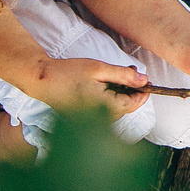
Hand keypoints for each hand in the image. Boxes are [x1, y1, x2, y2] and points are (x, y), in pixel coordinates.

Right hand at [33, 56, 149, 118]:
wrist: (42, 81)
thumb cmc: (68, 73)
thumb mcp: (99, 69)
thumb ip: (123, 75)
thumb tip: (144, 81)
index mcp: (105, 107)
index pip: (134, 104)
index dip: (143, 92)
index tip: (146, 81)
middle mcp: (100, 119)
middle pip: (126, 108)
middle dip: (132, 91)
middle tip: (131, 73)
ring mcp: (92, 121)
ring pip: (116, 110)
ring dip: (121, 94)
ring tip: (116, 76)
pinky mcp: (86, 119)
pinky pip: (105, 111)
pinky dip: (110, 99)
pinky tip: (104, 86)